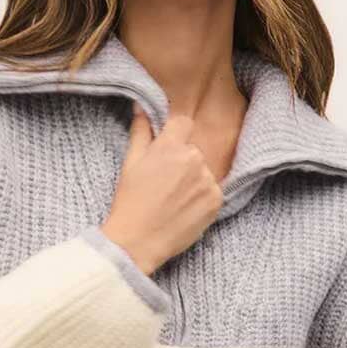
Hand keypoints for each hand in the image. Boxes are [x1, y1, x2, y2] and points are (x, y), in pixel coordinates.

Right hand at [101, 101, 222, 273]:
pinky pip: (213, 190)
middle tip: (165, 183)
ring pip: (203, 171)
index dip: (175, 134)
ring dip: (193, 180)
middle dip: (182, 161)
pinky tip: (184, 209)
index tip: (168, 148)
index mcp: (170, 146)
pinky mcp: (216, 200)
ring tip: (174, 200)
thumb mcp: (130, 162)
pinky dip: (202, 198)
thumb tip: (141, 106)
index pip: (184, 123)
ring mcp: (207, 180)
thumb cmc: (130, 201)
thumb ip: (140, 131)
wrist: (138, 241)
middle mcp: (193, 159)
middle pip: (193, 150)